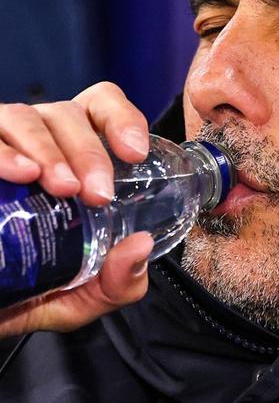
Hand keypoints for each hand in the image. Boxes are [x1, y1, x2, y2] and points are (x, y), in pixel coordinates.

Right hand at [0, 82, 154, 337]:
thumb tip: (140, 246)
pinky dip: (2, 151)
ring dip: (49, 151)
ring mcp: (1, 144)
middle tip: (97, 194)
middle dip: (90, 151)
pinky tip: (19, 173)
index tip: (134, 153)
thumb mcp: (80, 295)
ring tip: (61, 188)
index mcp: (74, 155)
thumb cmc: (29, 289)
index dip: (122, 118)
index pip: (102, 108)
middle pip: (68, 113)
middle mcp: (37, 140)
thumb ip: (119, 281)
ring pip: (25, 116)